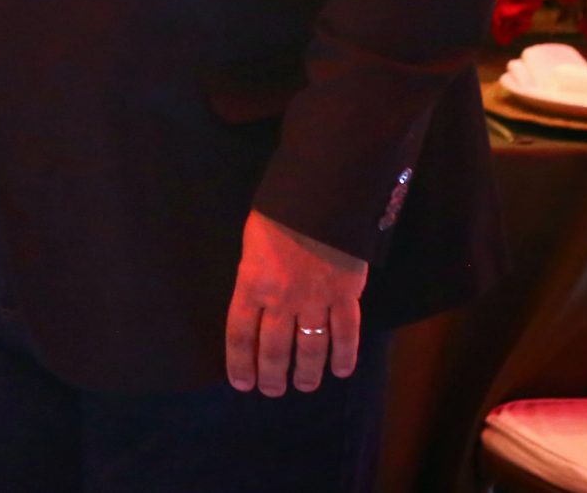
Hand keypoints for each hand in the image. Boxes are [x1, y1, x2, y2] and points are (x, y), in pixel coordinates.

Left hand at [224, 210, 367, 396]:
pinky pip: (345, 335)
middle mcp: (281, 300)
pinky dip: (344, 357)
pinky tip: (340, 371)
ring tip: (303, 385)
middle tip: (272, 391)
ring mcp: (315, 301)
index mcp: (252, 284)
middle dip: (271, 377)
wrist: (321, 194)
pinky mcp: (345, 296)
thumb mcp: (252, 242)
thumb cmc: (281, 211)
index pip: (240, 336)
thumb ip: (254, 275)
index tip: (242, 384)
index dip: (240, 364)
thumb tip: (256, 299)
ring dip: (306, 374)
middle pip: (274, 351)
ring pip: (309, 350)